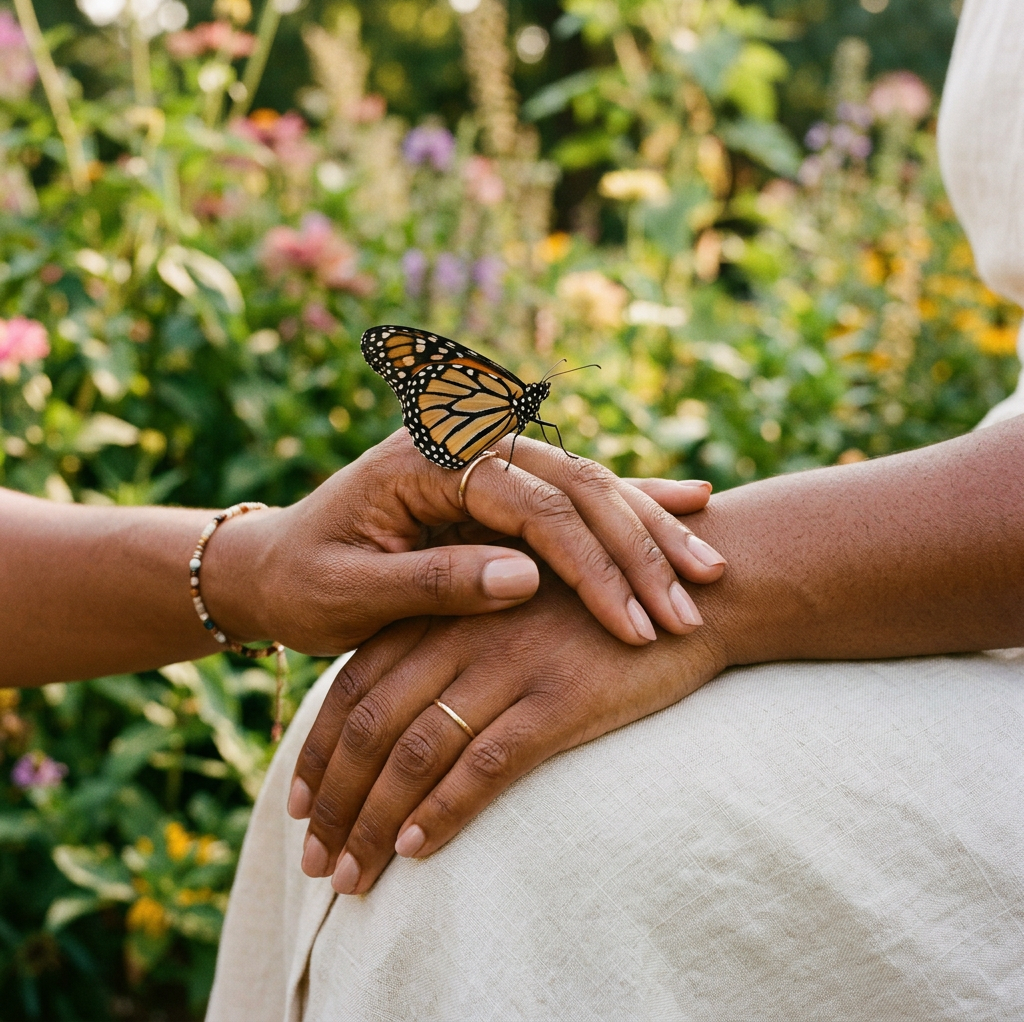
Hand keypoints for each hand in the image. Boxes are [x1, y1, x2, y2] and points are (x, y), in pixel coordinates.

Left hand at [201, 428, 724, 652]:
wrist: (273, 563)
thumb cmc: (302, 585)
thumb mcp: (351, 595)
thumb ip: (434, 582)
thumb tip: (528, 579)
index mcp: (427, 457)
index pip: (534, 506)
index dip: (592, 566)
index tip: (637, 624)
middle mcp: (466, 441)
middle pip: (578, 485)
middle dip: (642, 547)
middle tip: (697, 602)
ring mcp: (488, 458)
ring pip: (590, 484)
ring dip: (651, 531)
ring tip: (711, 573)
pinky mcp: (499, 484)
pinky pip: (578, 492)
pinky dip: (634, 509)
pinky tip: (694, 509)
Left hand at [289, 569, 728, 890]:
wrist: (694, 591)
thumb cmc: (601, 603)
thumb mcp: (516, 608)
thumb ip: (461, 641)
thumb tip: (410, 709)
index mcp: (447, 606)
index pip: (357, 681)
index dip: (320, 747)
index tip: (298, 803)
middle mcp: (466, 632)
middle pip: (373, 723)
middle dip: (335, 800)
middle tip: (314, 860)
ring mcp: (511, 662)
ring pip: (416, 750)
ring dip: (373, 823)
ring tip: (350, 879)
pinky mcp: (561, 697)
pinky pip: (485, 764)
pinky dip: (444, 813)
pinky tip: (417, 851)